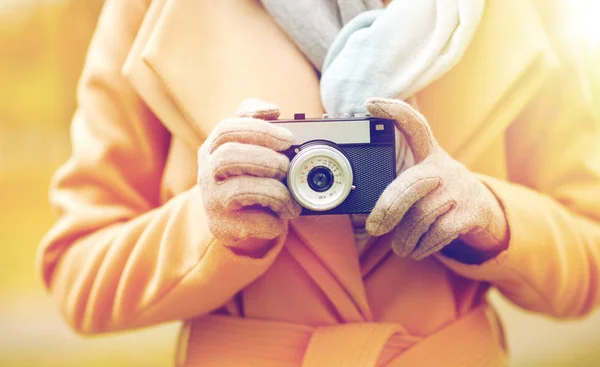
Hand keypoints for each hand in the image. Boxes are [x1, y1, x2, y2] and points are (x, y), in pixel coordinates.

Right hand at [197, 99, 300, 255]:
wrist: (235, 220)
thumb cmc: (246, 176)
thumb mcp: (246, 145)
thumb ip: (255, 120)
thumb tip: (272, 109)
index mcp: (213, 148)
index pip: (227, 129)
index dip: (260, 131)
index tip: (288, 138)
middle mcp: (207, 173)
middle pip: (228, 156)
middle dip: (265, 159)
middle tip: (286, 166)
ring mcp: (212, 201)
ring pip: (239, 189)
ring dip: (274, 191)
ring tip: (291, 197)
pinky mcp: (223, 227)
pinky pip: (251, 222)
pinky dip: (273, 220)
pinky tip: (282, 216)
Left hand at [365, 98, 508, 260]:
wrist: (485, 212)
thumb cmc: (438, 194)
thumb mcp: (423, 180)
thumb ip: (398, 188)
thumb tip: (366, 218)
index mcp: (429, 154)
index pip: (413, 124)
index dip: (393, 111)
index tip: (369, 103)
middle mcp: (444, 167)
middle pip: (410, 184)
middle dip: (389, 208)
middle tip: (374, 228)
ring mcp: (460, 189)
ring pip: (421, 216)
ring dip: (405, 238)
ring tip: (399, 246)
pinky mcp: (472, 212)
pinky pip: (438, 233)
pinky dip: (423, 246)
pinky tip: (416, 250)